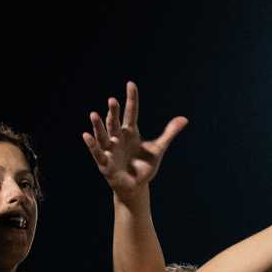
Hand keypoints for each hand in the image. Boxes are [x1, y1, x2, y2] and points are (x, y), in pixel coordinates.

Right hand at [85, 82, 187, 203]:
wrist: (136, 187)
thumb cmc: (144, 166)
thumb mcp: (158, 149)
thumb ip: (169, 133)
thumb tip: (184, 119)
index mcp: (131, 132)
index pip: (132, 112)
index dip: (132, 99)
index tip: (131, 84)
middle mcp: (118, 138)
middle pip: (115, 122)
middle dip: (114, 112)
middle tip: (113, 100)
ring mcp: (110, 149)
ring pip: (103, 135)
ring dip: (98, 125)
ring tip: (94, 114)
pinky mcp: (105, 163)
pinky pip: (97, 152)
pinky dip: (92, 145)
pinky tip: (86, 135)